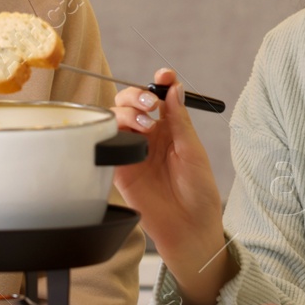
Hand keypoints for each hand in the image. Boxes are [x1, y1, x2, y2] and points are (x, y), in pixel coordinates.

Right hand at [112, 68, 232, 304]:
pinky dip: (111, 132)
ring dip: (128, 112)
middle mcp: (148, 136)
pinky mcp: (118, 168)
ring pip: (116, 117)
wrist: (190, 229)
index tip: (164, 75)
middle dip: (137, 95)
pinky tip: (128, 137)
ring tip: (146, 125)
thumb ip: (180, 120)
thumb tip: (173, 87)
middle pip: (131, 102)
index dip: (160, 81)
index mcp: (169, 129)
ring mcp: (132, 150)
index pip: (159, 96)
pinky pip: (106, 142)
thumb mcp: (193, 151)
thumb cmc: (199, 193)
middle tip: (152, 105)